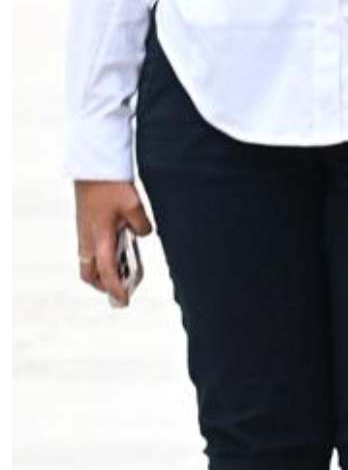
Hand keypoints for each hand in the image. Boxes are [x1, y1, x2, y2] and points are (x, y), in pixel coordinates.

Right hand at [73, 179, 152, 307]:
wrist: (92, 168)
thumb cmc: (112, 186)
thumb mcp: (134, 206)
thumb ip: (141, 225)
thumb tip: (142, 235)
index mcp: (99, 237)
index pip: (106, 271)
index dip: (115, 288)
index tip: (123, 301)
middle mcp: (87, 239)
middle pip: (90, 273)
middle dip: (104, 286)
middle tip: (122, 292)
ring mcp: (84, 233)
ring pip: (88, 263)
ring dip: (103, 272)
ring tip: (124, 275)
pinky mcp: (85, 226)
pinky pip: (90, 250)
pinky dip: (102, 258)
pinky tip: (120, 252)